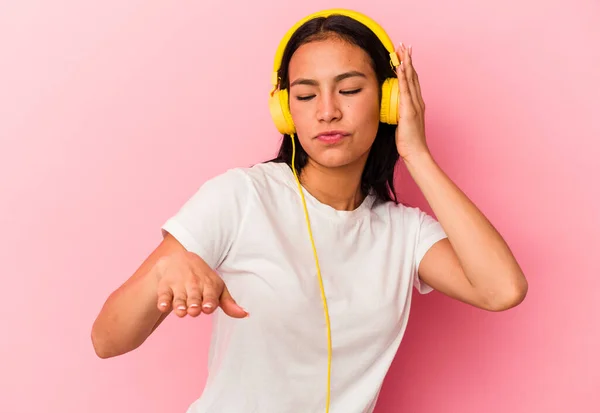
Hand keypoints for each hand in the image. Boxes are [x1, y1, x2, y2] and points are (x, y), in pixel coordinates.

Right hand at [152, 251, 247, 318]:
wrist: (181, 259)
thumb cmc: (203, 279)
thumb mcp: (217, 288)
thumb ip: (228, 303)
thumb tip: (245, 314)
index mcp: (209, 285)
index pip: (210, 294)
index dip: (209, 301)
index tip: (208, 307)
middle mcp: (194, 284)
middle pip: (194, 296)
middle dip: (194, 303)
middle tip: (194, 311)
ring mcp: (178, 284)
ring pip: (179, 297)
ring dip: (179, 304)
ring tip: (181, 312)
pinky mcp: (164, 286)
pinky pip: (163, 294)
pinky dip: (162, 300)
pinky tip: (163, 306)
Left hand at [395, 43, 429, 161]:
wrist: (416, 153)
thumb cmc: (408, 141)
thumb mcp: (400, 123)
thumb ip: (397, 112)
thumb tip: (387, 107)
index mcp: (416, 104)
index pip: (412, 81)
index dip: (408, 67)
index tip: (404, 55)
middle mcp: (417, 101)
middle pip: (413, 76)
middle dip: (408, 60)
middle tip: (404, 45)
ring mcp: (415, 105)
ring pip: (410, 79)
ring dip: (406, 64)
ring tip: (403, 50)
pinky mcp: (410, 111)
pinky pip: (406, 90)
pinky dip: (403, 77)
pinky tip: (400, 68)